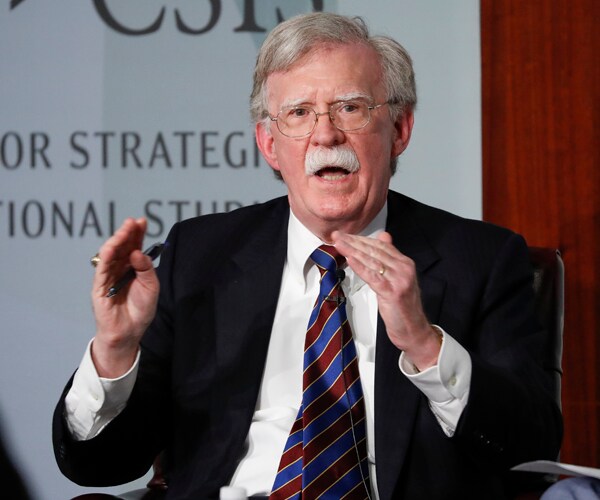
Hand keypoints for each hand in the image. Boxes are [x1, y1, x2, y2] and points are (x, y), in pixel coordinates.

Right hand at [90, 218, 158, 376]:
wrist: (130, 332)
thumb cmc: (141, 310)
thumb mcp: (151, 287)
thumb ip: (146, 269)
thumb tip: (137, 252)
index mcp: (133, 268)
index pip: (134, 246)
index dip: (137, 234)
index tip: (142, 222)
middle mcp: (120, 269)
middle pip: (122, 247)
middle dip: (127, 233)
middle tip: (134, 222)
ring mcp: (108, 276)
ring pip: (111, 254)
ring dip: (117, 240)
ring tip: (125, 230)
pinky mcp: (99, 286)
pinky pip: (101, 269)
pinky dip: (106, 256)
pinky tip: (111, 247)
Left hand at [332, 231, 440, 369]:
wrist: (414, 330)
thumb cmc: (403, 307)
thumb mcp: (398, 278)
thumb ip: (390, 258)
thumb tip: (383, 237)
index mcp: (405, 263)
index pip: (380, 245)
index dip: (360, 239)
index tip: (345, 235)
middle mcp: (404, 268)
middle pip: (374, 251)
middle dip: (353, 242)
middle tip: (337, 235)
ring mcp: (399, 279)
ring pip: (372, 261)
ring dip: (352, 250)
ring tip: (338, 244)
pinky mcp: (393, 292)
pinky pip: (372, 276)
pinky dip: (360, 266)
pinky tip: (349, 259)